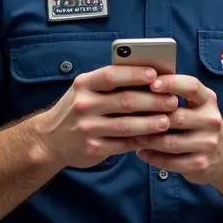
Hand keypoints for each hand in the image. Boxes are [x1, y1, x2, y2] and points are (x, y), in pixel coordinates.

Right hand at [31, 65, 179, 169]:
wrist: (49, 139)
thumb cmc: (77, 109)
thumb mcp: (85, 90)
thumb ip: (110, 83)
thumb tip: (150, 77)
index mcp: (84, 84)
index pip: (112, 75)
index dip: (135, 74)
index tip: (156, 74)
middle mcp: (83, 105)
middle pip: (125, 101)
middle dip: (153, 101)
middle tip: (172, 101)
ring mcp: (87, 128)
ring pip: (127, 125)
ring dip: (151, 123)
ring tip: (167, 121)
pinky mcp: (93, 148)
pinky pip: (123, 144)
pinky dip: (140, 141)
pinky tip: (153, 138)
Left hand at [135, 73, 222, 183]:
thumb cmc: (198, 123)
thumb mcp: (195, 104)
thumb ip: (174, 92)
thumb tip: (141, 78)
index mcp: (208, 100)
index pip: (191, 86)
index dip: (171, 83)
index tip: (151, 84)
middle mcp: (211, 120)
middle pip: (176, 117)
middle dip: (150, 118)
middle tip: (128, 116)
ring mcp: (208, 144)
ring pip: (169, 142)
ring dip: (147, 139)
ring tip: (133, 135)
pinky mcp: (201, 164)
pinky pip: (170, 161)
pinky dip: (152, 157)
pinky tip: (141, 152)